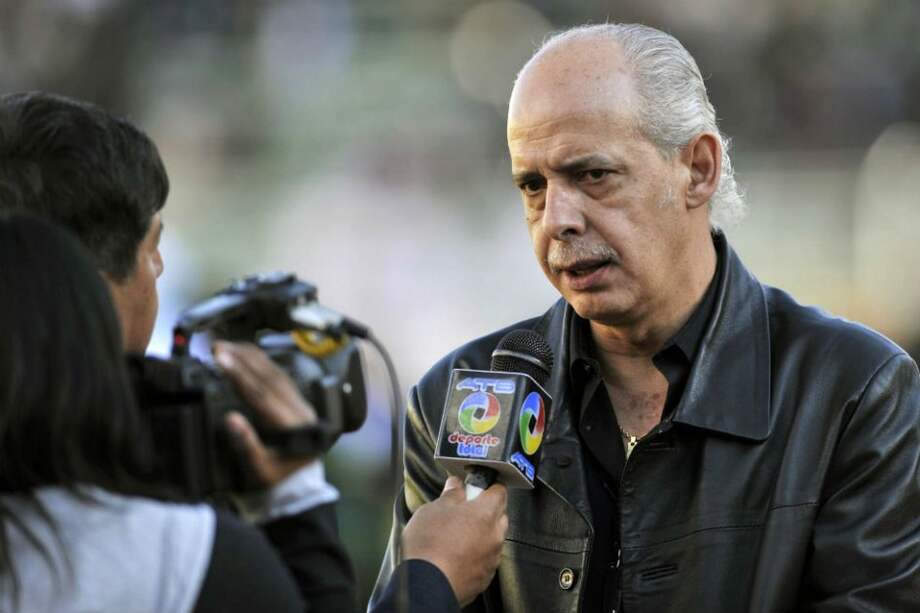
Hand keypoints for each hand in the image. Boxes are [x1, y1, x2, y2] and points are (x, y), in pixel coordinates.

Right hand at [213, 340, 317, 486]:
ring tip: (228, 345)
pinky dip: (262, 363)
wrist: (300, 487)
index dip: (240, 375)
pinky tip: (247, 354)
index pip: (263, 394)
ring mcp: (301, 403)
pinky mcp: (297, 400)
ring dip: (252, 357)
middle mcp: (301, 409)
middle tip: (218, 346)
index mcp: (294, 426)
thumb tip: (230, 418)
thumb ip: (247, 445)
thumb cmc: (278, 480)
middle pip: (270, 377)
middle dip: (243, 359)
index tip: (221, 359)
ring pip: (276, 372)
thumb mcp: (260, 470)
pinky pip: (280, 376)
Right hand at [401, 476, 507, 605]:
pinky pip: (485, 560)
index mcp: (486, 513)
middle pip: (499, 516)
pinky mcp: (484, 577)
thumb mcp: (433, 509)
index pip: (499, 491)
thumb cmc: (429, 545)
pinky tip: (456, 555)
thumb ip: (450, 495)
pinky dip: (475, 556)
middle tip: (463, 511)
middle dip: (485, 511)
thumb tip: (456, 486)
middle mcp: (495, 536)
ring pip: (492, 539)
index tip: (476, 487)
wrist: (427, 584)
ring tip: (455, 536)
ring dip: (480, 535)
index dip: (488, 487)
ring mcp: (491, 558)